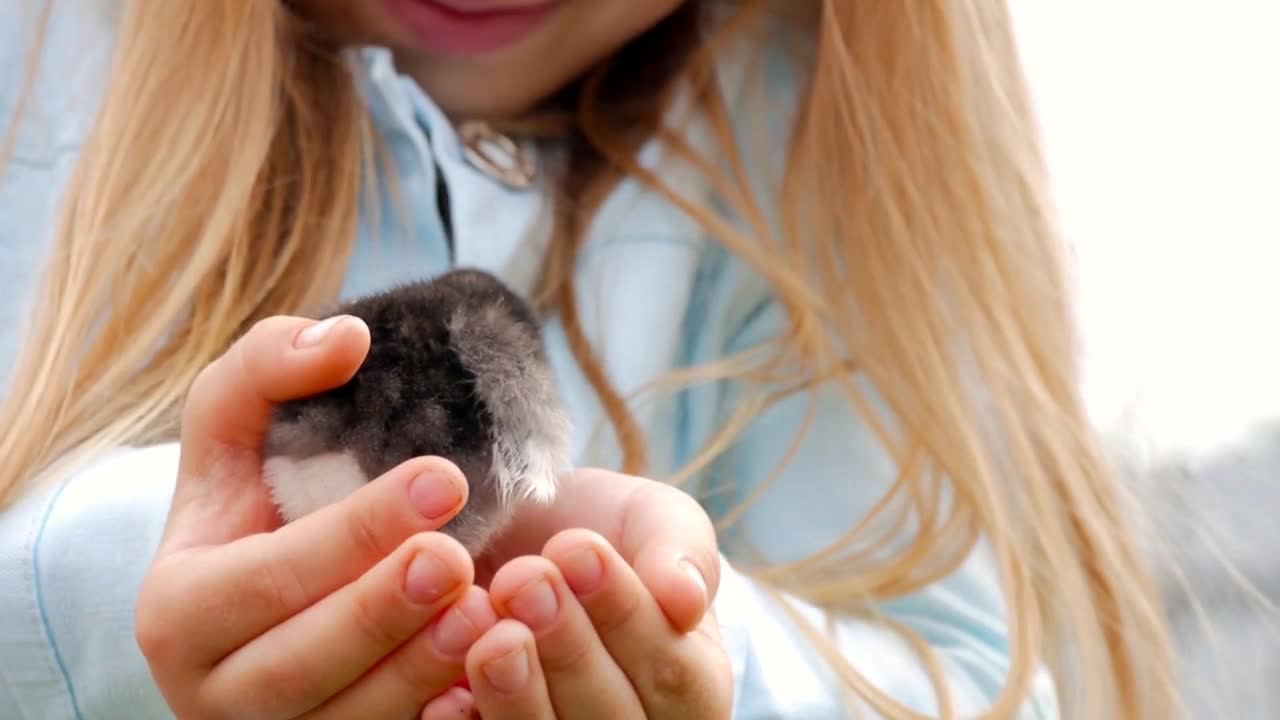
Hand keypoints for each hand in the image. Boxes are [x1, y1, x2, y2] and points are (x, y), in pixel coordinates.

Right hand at [135, 315, 496, 718]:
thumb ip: (266, 368)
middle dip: (382, 610)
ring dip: (417, 672)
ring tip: (485, 612)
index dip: (357, 530)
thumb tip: (346, 337)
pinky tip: (484, 680)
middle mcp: (211, 690)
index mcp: (179, 609)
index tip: (445, 477)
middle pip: (301, 662)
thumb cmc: (252, 506)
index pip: (268, 576)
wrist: (259, 605)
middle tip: (457, 556)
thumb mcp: (235, 429)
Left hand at [421, 469, 733, 718]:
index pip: (671, 670)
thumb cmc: (606, 530)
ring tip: (490, 633)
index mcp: (692, 685)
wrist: (524, 538)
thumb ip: (680, 552)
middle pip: (611, 718)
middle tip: (522, 581)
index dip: (624, 614)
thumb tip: (685, 598)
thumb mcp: (655, 519)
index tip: (576, 549)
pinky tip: (441, 698)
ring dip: (517, 694)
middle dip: (566, 648)